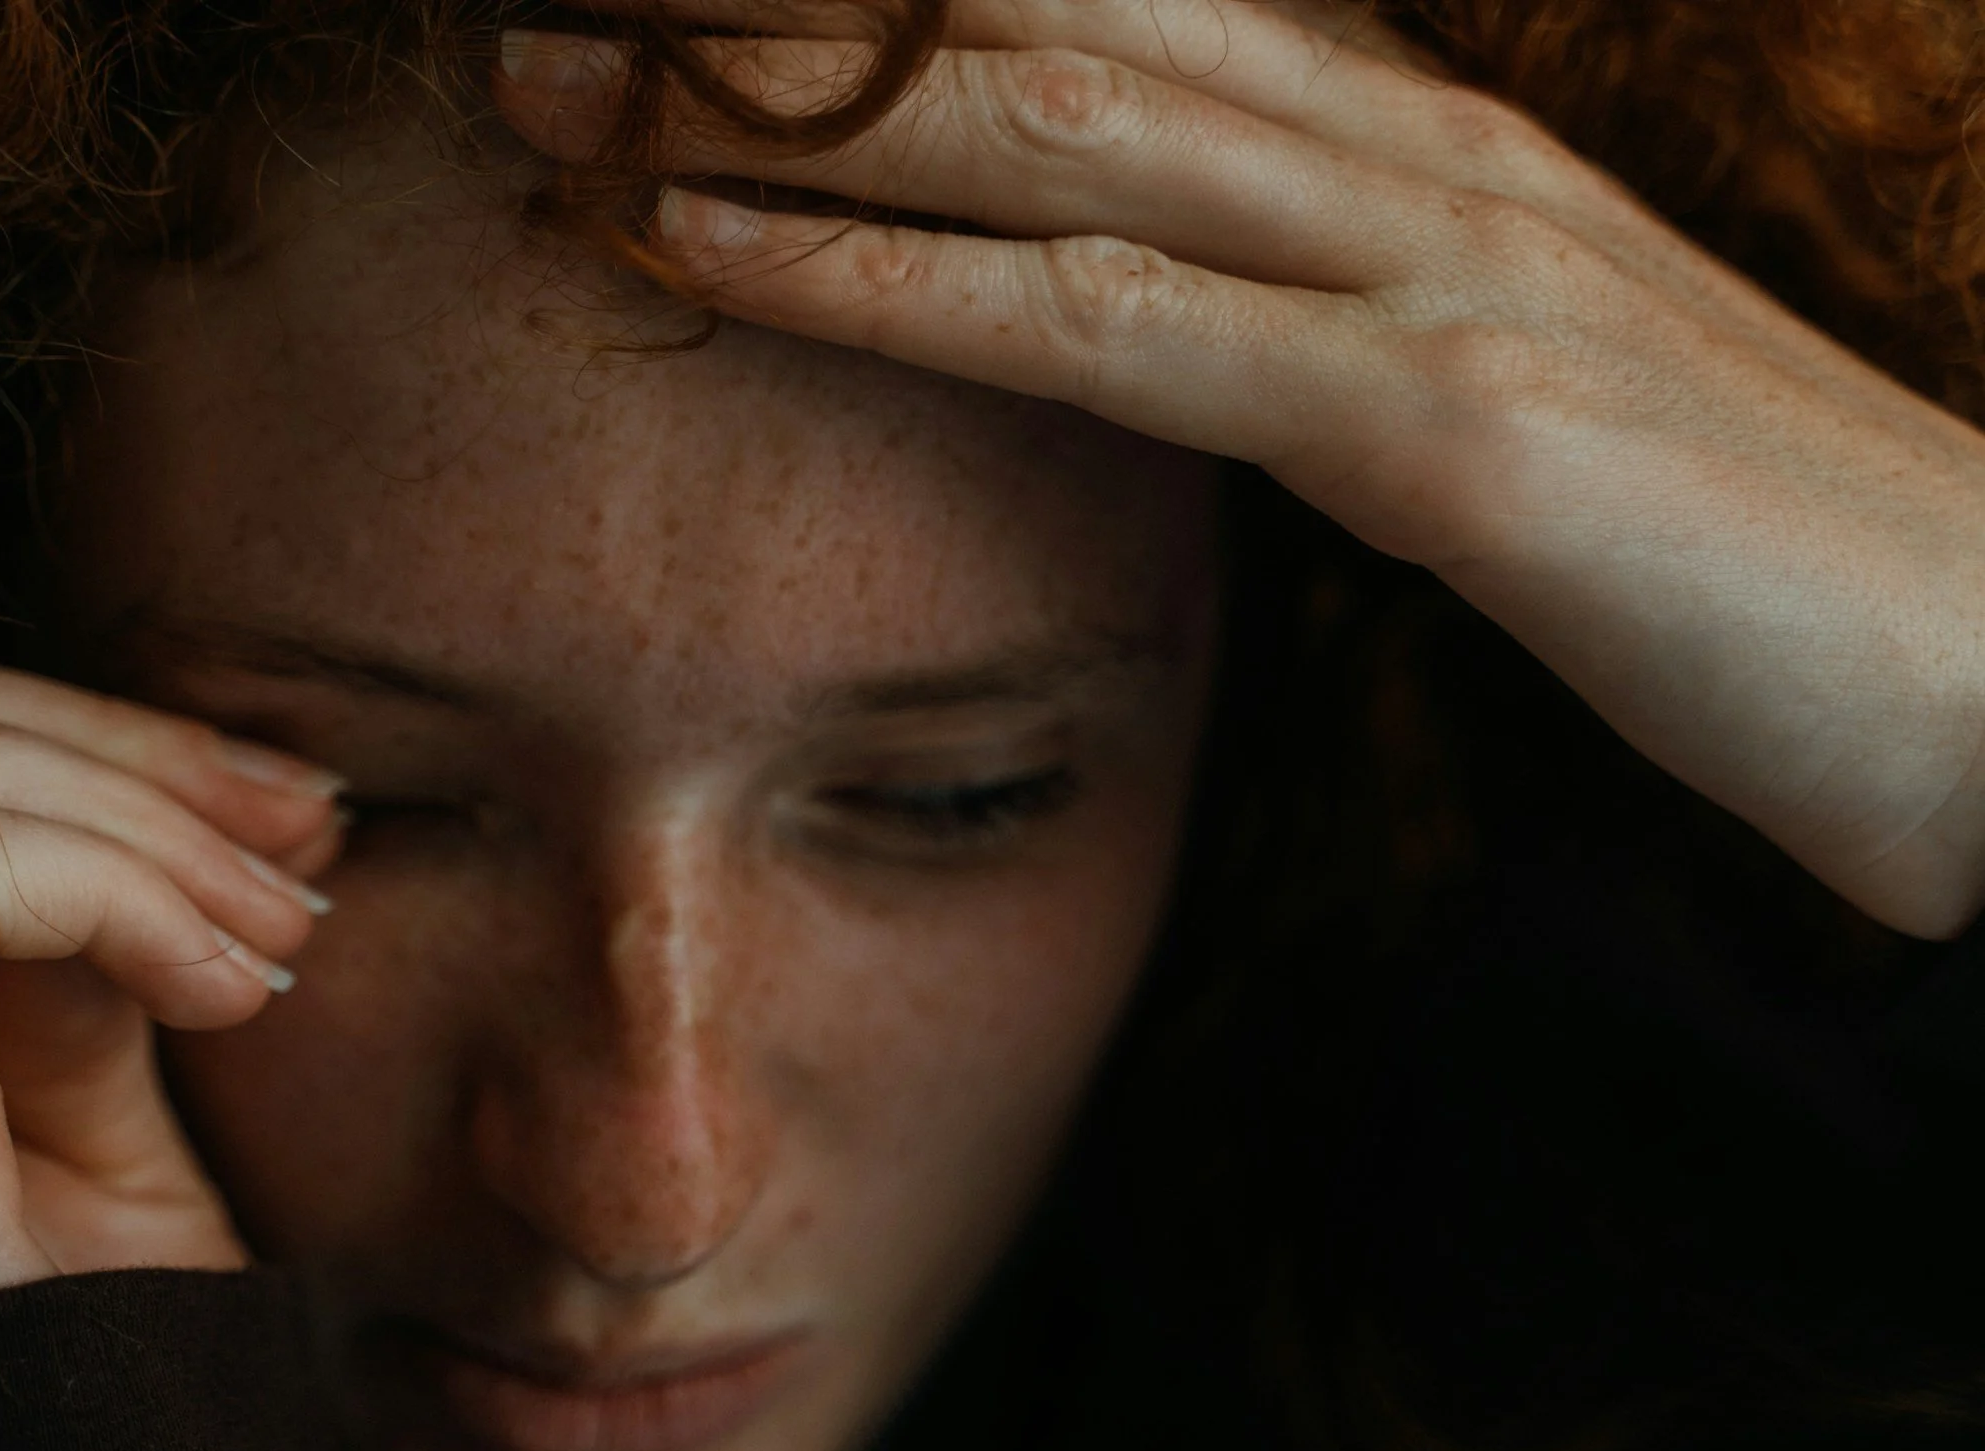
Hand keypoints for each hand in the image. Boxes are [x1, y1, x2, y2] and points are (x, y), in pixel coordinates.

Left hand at [496, 0, 1984, 938]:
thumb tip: (1157, 326)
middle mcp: (1406, 158)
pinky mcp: (1448, 426)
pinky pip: (1108, 327)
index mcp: (1412, 150)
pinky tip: (715, 253)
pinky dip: (889, 280)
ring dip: (776, 107)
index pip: (1102, 14)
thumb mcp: (1496, 401)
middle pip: (1032, 23)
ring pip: (1043, 130)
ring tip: (561, 99)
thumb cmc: (1740, 558)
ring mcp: (1432, 272)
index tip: (693, 6)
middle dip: (777, 10)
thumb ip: (1323, 333)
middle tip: (547, 14)